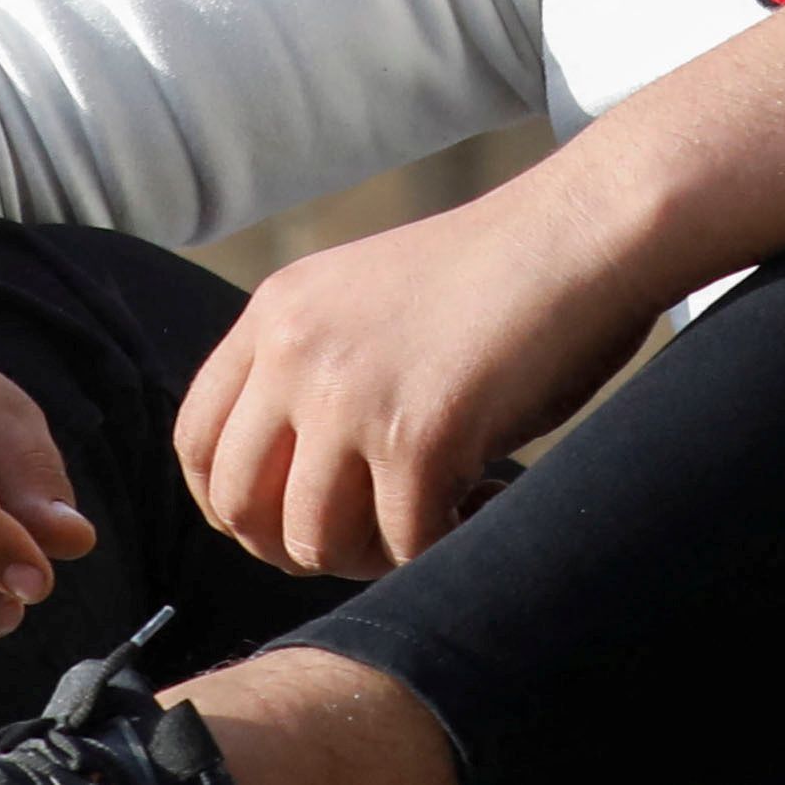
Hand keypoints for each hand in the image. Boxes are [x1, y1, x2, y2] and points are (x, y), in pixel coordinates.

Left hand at [170, 176, 661, 578]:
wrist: (589, 229)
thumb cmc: (503, 271)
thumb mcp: (369, 304)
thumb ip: (315, 372)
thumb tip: (289, 492)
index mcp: (277, 311)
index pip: (196, 443)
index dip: (233, 506)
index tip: (291, 520)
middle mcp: (295, 350)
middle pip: (238, 508)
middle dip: (297, 546)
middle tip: (369, 533)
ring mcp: (350, 394)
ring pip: (312, 542)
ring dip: (371, 555)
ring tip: (433, 513)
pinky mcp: (418, 437)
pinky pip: (403, 546)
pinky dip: (442, 544)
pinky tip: (485, 496)